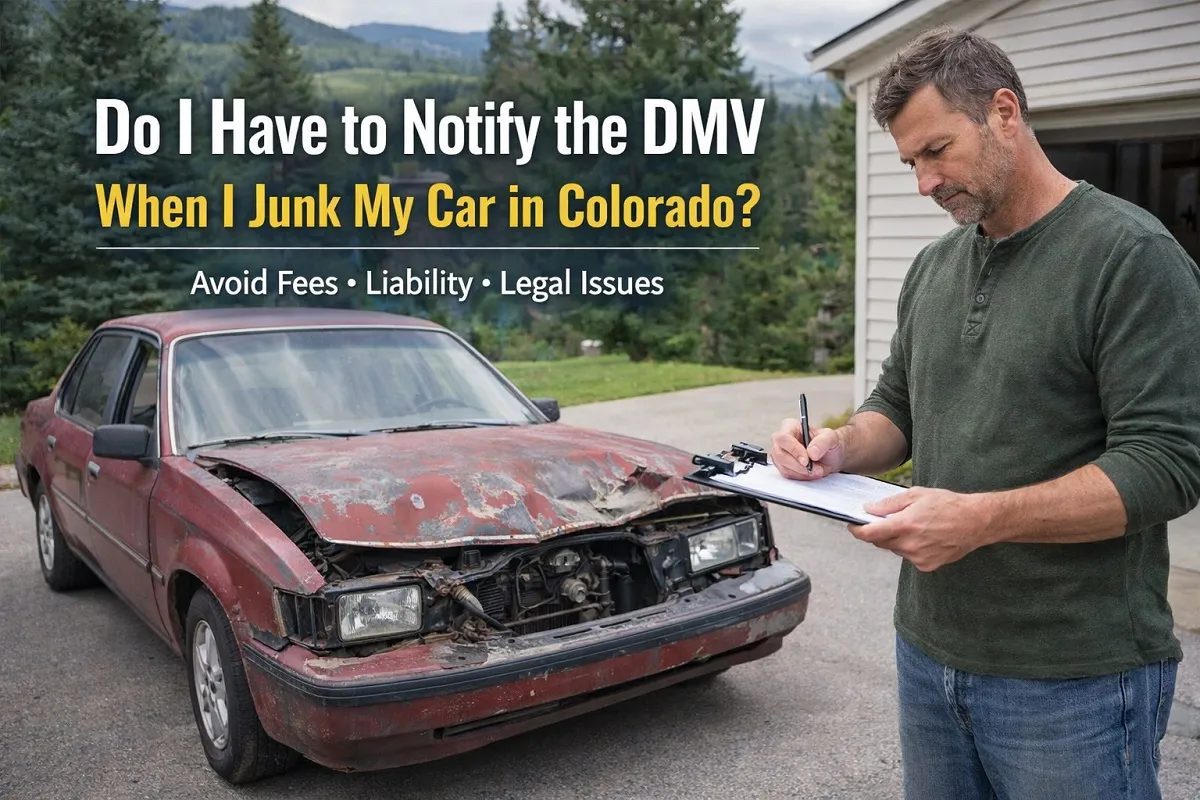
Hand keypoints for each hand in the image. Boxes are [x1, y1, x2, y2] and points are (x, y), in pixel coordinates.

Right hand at [771, 418, 844, 479]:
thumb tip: (812, 452)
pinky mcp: (783, 466)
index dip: (794, 450)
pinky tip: (811, 473)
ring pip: (783, 467)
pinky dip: (801, 476)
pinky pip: (788, 474)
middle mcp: (781, 440)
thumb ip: (823, 441)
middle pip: (780, 454)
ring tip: (817, 470)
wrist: (830, 455)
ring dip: (802, 473)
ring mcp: (780, 454)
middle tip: (814, 469)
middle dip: (798, 466)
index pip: (783, 438)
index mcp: (790, 426)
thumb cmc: (828, 443)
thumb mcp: (831, 437)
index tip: (806, 460)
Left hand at [847, 487, 988, 571]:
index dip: (858, 530)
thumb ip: (889, 504)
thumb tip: (868, 509)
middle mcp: (909, 545)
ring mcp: (918, 558)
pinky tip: (925, 537)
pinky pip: (909, 557)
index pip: (870, 534)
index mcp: (905, 525)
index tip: (853, 526)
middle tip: (886, 521)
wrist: (976, 522)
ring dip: (897, 540)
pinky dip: (911, 548)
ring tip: (914, 526)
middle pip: (881, 542)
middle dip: (879, 532)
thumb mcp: (916, 495)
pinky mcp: (927, 566)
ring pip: (896, 550)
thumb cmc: (948, 504)